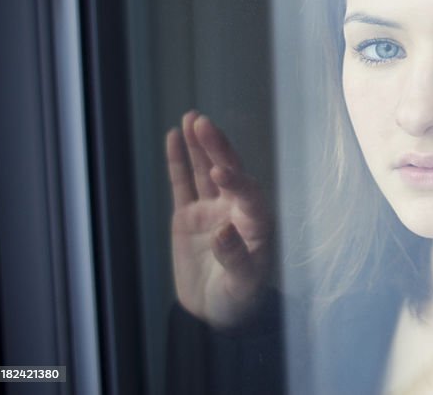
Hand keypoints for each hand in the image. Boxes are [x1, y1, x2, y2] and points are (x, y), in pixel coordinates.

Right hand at [166, 111, 273, 328]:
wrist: (217, 314)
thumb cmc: (240, 300)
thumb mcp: (243, 285)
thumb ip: (236, 258)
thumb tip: (223, 230)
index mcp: (257, 224)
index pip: (247, 195)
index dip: (235, 181)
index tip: (219, 170)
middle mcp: (237, 210)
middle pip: (228, 172)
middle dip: (217, 148)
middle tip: (203, 124)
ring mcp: (212, 210)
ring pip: (205, 171)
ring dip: (200, 146)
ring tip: (192, 118)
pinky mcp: (189, 217)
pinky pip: (183, 184)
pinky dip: (179, 161)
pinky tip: (175, 136)